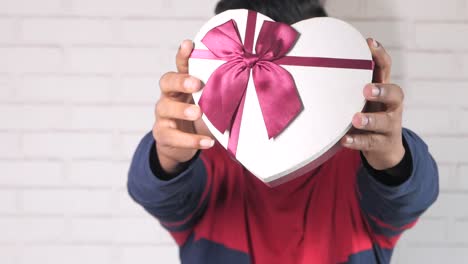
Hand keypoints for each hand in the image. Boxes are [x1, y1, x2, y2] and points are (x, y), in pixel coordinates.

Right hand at [154, 40, 213, 173]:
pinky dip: (191, 140)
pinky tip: (207, 142)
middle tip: (196, 84)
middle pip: (167, 82)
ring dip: (183, 110)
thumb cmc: (200, 118)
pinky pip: (174, 137)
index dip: (183, 55)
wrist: (182, 145)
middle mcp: (168, 96)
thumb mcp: (210, 104)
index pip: (180, 66)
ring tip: (198, 112)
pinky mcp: (163, 134)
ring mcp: (163, 115)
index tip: (189, 45)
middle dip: (181, 81)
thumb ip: (220, 95)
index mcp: (181, 84)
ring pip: (165, 108)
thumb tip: (249, 86)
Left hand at [341, 39, 404, 169]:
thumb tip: (319, 62)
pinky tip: (344, 139)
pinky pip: (369, 143)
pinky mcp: (382, 144)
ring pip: (385, 121)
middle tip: (366, 89)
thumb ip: (348, 83)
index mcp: (384, 90)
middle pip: (395, 94)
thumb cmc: (368, 115)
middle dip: (382, 90)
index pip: (386, 69)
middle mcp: (391, 106)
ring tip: (356, 118)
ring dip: (370, 119)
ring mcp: (389, 126)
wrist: (384, 150)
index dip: (380, 55)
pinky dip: (356, 141)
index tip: (369, 43)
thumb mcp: (361, 98)